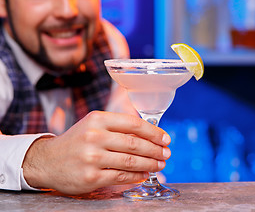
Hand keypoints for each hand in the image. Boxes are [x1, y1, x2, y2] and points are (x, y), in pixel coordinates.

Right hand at [22, 111, 170, 194]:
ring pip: (131, 161)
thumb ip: (118, 126)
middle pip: (135, 143)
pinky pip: (121, 176)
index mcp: (98, 119)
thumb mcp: (93, 124)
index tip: (166, 138)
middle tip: (166, 154)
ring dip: (150, 164)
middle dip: (155, 150)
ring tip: (159, 165)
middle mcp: (95, 136)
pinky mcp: (91, 176)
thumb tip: (149, 133)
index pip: (134, 124)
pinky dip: (137, 176)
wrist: (47, 161)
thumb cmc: (76, 141)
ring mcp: (92, 157)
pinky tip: (144, 174)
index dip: (154, 132)